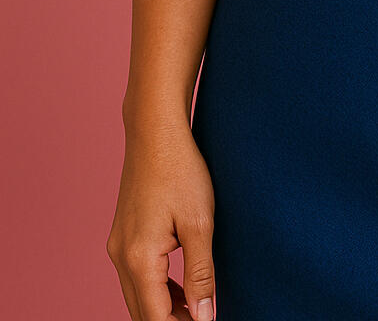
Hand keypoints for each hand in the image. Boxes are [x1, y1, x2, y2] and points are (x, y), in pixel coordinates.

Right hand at [106, 116, 216, 320]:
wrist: (155, 130)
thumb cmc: (181, 170)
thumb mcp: (200, 224)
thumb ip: (201, 274)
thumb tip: (204, 317)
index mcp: (139, 259)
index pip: (156, 318)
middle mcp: (121, 257)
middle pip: (142, 312)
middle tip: (203, 317)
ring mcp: (118, 245)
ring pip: (137, 295)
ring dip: (164, 308)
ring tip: (197, 309)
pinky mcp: (123, 234)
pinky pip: (136, 276)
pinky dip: (156, 288)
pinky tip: (180, 288)